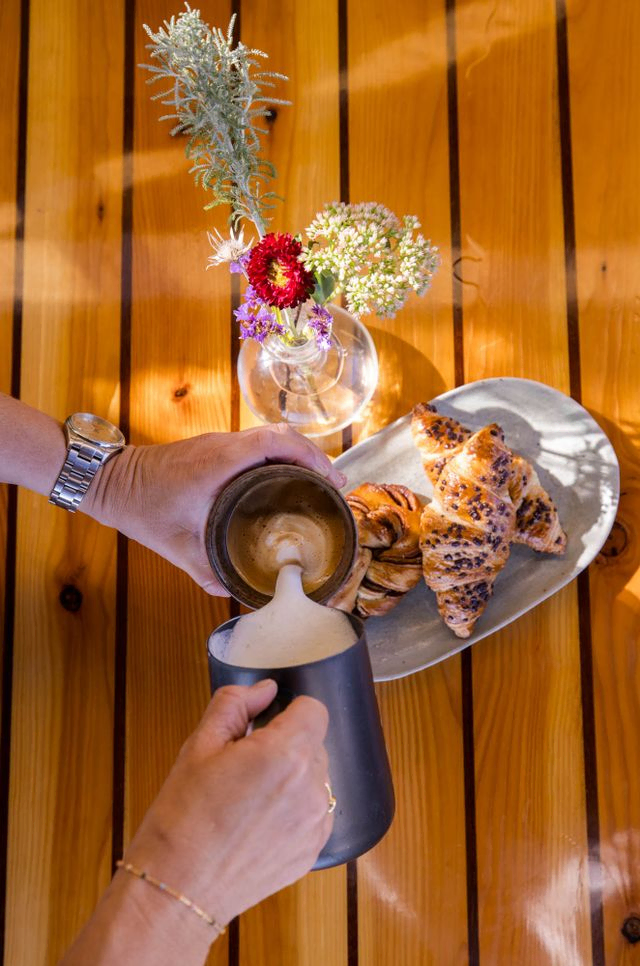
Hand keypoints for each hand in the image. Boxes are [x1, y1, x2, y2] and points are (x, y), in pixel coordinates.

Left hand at [81, 424, 345, 593]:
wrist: (109, 479)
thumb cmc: (140, 506)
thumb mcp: (175, 545)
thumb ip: (207, 571)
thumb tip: (237, 595)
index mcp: (221, 462)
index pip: (277, 442)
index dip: (311, 457)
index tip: (332, 480)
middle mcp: (224, 445)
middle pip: (283, 435)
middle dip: (314, 457)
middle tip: (333, 487)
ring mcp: (219, 442)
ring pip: (271, 435)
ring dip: (298, 454)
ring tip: (317, 484)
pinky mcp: (214, 447)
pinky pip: (257, 443)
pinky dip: (279, 455)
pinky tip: (285, 481)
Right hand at [123, 681, 332, 926]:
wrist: (177, 888)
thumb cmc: (183, 815)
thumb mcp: (199, 744)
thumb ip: (236, 703)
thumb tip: (265, 689)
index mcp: (285, 754)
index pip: (314, 709)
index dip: (289, 711)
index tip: (264, 725)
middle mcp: (310, 787)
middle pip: (314, 743)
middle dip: (286, 745)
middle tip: (244, 765)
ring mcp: (315, 823)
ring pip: (315, 778)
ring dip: (292, 777)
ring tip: (249, 799)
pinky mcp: (313, 851)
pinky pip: (314, 812)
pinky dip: (294, 809)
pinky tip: (258, 823)